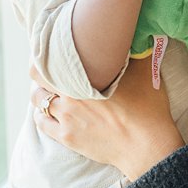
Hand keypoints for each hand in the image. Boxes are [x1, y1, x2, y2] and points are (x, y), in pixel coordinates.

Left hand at [33, 60, 184, 178]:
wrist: (146, 147)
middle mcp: (70, 94)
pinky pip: (41, 122)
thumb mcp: (144, 73)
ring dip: (40, 93)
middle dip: (41, 72)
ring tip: (48, 90)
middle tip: (49, 69)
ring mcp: (66, 117)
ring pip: (38, 100)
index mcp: (86, 75)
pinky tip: (47, 111)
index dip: (49, 52)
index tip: (53, 50)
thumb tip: (129, 40)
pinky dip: (40, 114)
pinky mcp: (66, 137)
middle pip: (38, 77)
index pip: (52, 57)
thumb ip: (132, 54)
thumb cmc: (148, 109)